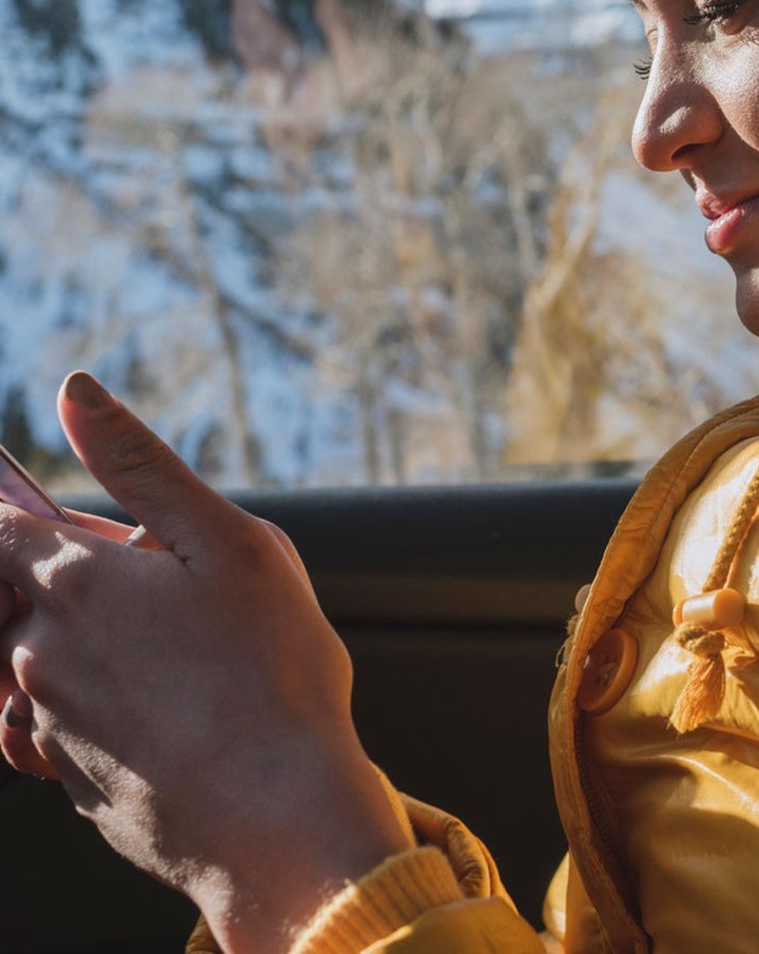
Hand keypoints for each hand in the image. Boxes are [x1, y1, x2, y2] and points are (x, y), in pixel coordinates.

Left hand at [0, 373, 410, 953]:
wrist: (280, 818)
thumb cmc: (272, 671)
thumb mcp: (230, 541)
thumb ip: (142, 463)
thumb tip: (75, 391)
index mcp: (74, 582)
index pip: (0, 526)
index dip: (19, 509)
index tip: (53, 514)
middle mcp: (36, 653)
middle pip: (21, 592)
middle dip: (77, 581)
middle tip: (168, 598)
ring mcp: (44, 724)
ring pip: (37, 661)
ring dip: (86, 646)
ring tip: (177, 660)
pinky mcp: (64, 780)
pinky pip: (51, 726)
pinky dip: (89, 707)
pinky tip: (160, 712)